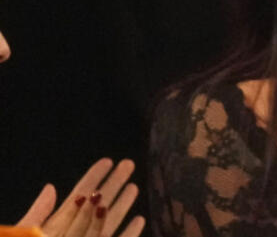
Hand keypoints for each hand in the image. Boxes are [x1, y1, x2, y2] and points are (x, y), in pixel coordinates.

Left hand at [16, 158, 144, 236]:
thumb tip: (51, 187)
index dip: (92, 178)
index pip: (77, 198)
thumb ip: (37, 216)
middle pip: (97, 207)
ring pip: (108, 224)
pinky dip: (128, 234)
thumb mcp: (25, 235)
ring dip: (122, 205)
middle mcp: (74, 236)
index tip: (108, 160)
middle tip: (129, 164)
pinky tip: (139, 220)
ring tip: (135, 187)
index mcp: (54, 230)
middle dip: (113, 185)